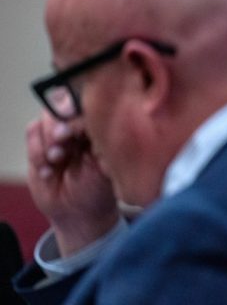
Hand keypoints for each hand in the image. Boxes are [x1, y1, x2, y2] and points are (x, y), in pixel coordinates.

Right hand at [26, 112, 119, 256]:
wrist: (77, 212)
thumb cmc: (98, 189)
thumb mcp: (105, 167)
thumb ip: (99, 143)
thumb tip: (90, 123)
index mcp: (101, 125)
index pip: (89, 102)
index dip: (77, 111)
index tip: (74, 128)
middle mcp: (81, 124)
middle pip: (63, 103)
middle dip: (59, 124)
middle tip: (61, 143)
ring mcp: (59, 132)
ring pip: (45, 117)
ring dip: (47, 140)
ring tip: (56, 160)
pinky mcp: (40, 143)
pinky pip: (32, 132)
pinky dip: (36, 151)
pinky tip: (48, 171)